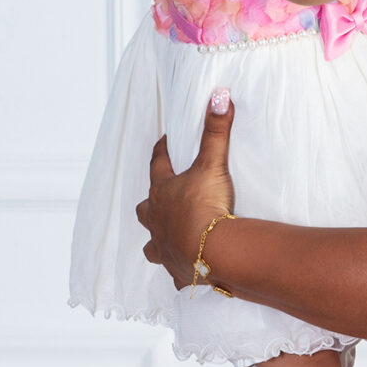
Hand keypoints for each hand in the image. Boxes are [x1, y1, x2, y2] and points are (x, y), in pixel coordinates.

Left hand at [136, 91, 236, 290]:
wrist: (210, 250)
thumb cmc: (205, 206)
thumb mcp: (212, 164)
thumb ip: (216, 131)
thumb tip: (219, 95)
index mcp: (163, 193)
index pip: (157, 166)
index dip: (161, 152)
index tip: (164, 143)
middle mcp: (157, 220)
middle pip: (147, 209)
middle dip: (152, 203)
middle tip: (161, 199)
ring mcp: (164, 247)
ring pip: (152, 242)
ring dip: (158, 238)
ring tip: (167, 237)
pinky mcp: (177, 270)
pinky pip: (174, 270)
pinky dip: (178, 267)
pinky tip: (186, 268)